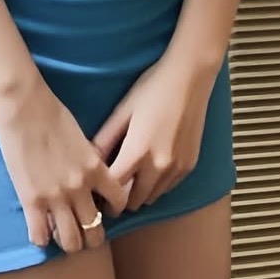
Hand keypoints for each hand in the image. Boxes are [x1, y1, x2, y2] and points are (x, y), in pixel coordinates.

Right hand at [0, 73, 130, 253]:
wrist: (24, 103)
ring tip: (62, 233)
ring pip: (71, 242)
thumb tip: (90, 175)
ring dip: (68, 242)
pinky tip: (39, 228)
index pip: (119, 201)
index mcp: (95, 167)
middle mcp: (79, 187)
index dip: (113, 209)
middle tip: (83, 229)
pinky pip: (40, 237)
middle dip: (92, 236)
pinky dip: (41, 237)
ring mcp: (55, 196)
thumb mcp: (80, 137)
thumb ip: (88, 160)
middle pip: (95, 232)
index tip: (104, 207)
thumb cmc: (51, 111)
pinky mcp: (31, 200)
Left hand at [91, 49, 217, 211]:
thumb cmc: (152, 87)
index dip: (103, 194)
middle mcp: (159, 167)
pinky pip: (168, 187)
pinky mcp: (190, 166)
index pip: (115, 189)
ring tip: (132, 176)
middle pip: (134, 201)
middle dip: (121, 198)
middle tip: (113, 186)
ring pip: (152, 197)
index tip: (97, 193)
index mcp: (138, 152)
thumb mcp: (124, 110)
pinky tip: (152, 166)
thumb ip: (106, 139)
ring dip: (140, 192)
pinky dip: (157, 184)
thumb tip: (89, 162)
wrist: (190, 77)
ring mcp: (177, 168)